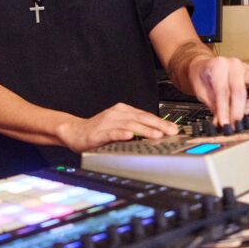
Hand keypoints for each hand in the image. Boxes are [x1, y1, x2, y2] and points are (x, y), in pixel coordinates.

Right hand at [55, 103, 179, 152]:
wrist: (74, 131)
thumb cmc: (98, 131)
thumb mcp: (119, 126)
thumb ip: (135, 128)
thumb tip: (157, 134)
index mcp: (123, 111)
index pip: (146, 115)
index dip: (161, 122)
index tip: (174, 129)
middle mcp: (117, 114)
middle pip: (141, 118)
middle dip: (158, 125)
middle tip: (171, 132)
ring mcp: (107, 122)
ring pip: (130, 125)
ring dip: (144, 130)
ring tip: (157, 135)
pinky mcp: (99, 132)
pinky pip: (112, 132)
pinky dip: (122, 134)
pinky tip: (130, 136)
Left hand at [187, 56, 248, 125]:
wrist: (205, 67)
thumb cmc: (203, 79)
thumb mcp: (202, 93)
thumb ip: (214, 107)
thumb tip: (221, 124)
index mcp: (217, 65)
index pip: (223, 90)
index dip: (224, 110)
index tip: (225, 123)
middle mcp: (233, 64)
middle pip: (239, 90)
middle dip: (237, 111)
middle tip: (234, 123)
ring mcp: (246, 67)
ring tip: (245, 114)